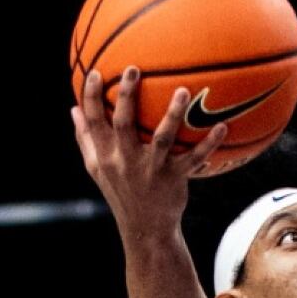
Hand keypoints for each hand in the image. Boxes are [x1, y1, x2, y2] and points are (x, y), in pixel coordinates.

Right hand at [69, 68, 227, 241]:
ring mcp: (151, 170)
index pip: (93, 123)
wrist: (145, 229)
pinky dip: (209, 144)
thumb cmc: (121, 192)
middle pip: (123, 124)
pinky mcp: (174, 179)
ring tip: (183, 90)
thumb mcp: (97, 169)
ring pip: (162, 138)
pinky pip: (194, 159)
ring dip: (173, 114)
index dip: (91, 97)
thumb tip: (73, 109)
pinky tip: (223, 126)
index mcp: (105, 156)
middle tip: (133, 69)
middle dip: (126, 96)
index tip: (96, 72)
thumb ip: (86, 139)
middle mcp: (126, 161)